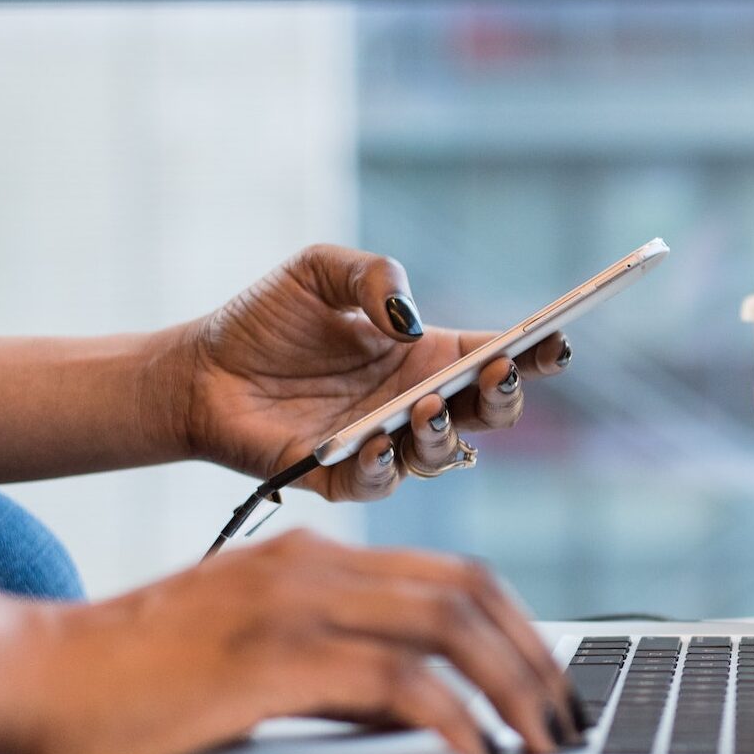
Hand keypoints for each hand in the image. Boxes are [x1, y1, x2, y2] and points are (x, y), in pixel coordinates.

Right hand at [0, 530, 577, 753]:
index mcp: (319, 555)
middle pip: (469, 591)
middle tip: (565, 715)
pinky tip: (474, 750)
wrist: (40, 671)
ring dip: (511, 686)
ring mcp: (294, 603)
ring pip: (447, 626)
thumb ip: (346, 669)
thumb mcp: (265, 655)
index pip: (455, 573)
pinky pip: (393, 680)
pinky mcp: (271, 656)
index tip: (551, 679)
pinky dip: (450, 716)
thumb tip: (426, 709)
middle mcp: (316, 564)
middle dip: (535, 657)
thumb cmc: (146, 674)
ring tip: (540, 739)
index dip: (520, 625)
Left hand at [174, 244, 571, 499]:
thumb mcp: (319, 270)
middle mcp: (416, 404)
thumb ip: (372, 275)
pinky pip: (379, 483)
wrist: (197, 370)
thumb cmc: (265, 320)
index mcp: (427, 356)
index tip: (555, 339)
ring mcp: (385, 444)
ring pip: (443, 455)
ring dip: (445, 433)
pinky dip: (384, 466)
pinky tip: (376, 440)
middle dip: (505, 396)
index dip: (534, 352)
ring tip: (426, 406)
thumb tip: (409, 320)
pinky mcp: (341, 478)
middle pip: (489, 414)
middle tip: (497, 372)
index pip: (498, 357)